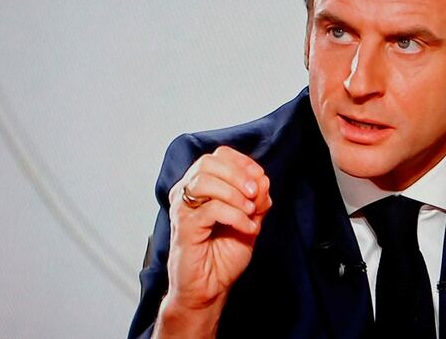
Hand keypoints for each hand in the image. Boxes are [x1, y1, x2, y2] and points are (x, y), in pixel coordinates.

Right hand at [154, 146, 271, 337]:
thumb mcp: (250, 222)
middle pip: (209, 163)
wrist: (210, 289)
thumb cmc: (223, 256)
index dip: (242, 162)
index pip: (218, 156)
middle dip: (239, 175)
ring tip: (250, 212)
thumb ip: (257, 200)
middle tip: (255, 194)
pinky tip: (247, 228)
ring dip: (235, 194)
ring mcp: (182, 209)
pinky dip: (235, 216)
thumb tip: (263, 179)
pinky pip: (211, 209)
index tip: (260, 178)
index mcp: (200, 187)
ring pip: (206, 181)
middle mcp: (186, 193)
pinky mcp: (183, 227)